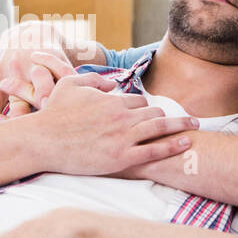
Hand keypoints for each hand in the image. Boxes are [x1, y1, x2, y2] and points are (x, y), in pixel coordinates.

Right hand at [0, 28, 80, 129]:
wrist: (27, 33)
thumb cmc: (52, 56)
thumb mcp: (65, 61)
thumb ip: (80, 78)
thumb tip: (112, 87)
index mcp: (41, 61)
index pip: (44, 80)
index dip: (46, 96)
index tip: (48, 114)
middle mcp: (19, 64)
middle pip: (17, 93)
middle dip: (18, 114)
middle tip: (19, 137)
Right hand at [30, 73, 196, 174]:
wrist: (43, 141)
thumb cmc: (53, 114)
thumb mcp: (70, 85)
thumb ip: (94, 80)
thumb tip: (113, 83)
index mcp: (111, 100)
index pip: (139, 101)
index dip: (145, 107)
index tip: (150, 113)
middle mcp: (121, 117)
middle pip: (154, 113)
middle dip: (166, 116)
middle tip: (181, 119)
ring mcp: (123, 138)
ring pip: (159, 128)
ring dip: (179, 126)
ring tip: (194, 126)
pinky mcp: (122, 158)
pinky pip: (154, 151)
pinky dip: (172, 147)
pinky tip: (186, 143)